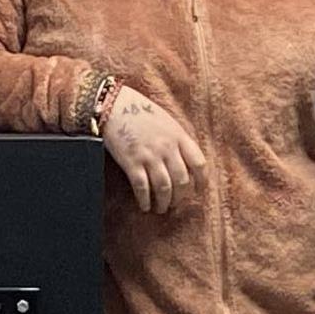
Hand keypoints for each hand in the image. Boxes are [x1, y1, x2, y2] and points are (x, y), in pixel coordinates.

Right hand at [101, 89, 208, 214]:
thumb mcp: (166, 121)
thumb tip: (184, 161)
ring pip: (164, 187)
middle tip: (175, 205)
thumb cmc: (139, 110)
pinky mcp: (131, 162)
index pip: (199, 164)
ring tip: (161, 209)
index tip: (198, 191)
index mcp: (179, 136)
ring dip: (164, 203)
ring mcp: (149, 155)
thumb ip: (177, 140)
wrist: (113, 104)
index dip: (201, 182)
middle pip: (182, 181)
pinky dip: (145, 200)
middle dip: (180, 198)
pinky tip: (144, 206)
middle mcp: (167, 147)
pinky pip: (142, 187)